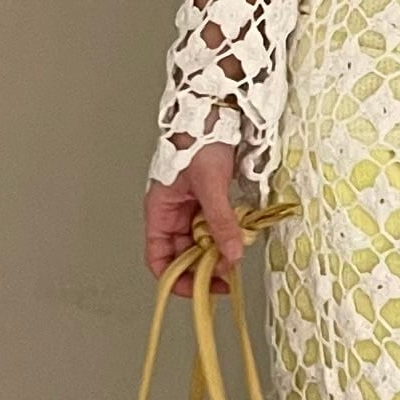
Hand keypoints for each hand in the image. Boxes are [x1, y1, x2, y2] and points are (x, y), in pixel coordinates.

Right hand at [144, 141, 247, 296]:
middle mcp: (173, 212)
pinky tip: (241, 235)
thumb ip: (221, 221)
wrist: (215, 110)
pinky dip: (228, 233)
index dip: (176, 279)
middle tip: (228, 274)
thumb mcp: (210, 185)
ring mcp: (192, 206)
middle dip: (204, 267)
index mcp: (160, 210)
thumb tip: (231, 254)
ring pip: (202, 242)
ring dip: (218, 250)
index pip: (159, 258)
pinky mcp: (210, 198)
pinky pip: (216, 225)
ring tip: (236, 253)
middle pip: (183, 254)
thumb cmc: (198, 138)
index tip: (201, 289)